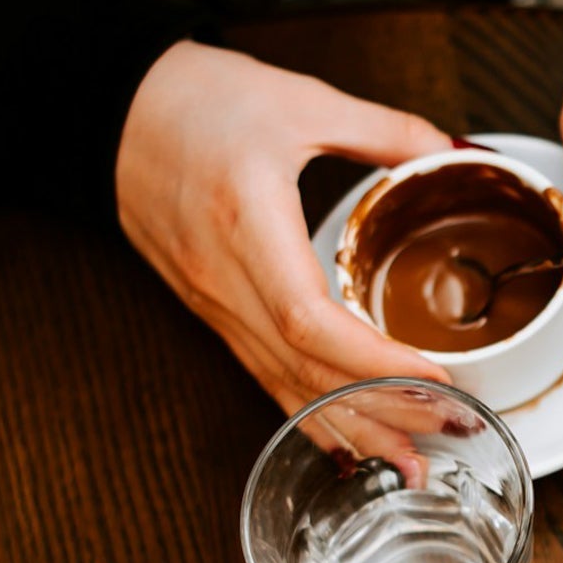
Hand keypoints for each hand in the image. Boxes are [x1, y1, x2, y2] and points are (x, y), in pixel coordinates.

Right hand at [116, 42, 454, 419]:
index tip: (435, 376)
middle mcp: (226, 280)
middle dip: (384, 411)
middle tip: (451, 430)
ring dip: (352, 430)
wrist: (112, 109)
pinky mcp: (213, 311)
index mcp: (248, 225)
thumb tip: (447, 147)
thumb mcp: (300, 98)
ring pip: (286, 386)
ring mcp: (215, 303)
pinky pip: (266, 377)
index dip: (376, 362)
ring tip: (411, 463)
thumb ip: (381, 128)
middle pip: (307, 371)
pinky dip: (313, 414)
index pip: (311, 324)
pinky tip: (351, 441)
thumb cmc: (195, 100)